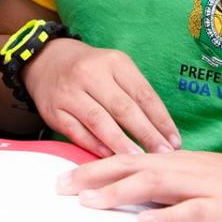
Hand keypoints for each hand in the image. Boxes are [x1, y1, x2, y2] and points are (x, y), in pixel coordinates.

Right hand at [21, 38, 179, 156]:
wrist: (47, 60)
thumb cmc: (92, 70)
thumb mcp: (115, 69)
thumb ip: (135, 94)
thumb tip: (163, 132)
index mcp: (113, 62)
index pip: (143, 93)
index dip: (161, 119)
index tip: (174, 141)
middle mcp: (90, 74)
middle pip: (123, 108)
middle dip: (146, 134)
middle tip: (163, 155)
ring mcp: (69, 92)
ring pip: (99, 121)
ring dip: (121, 143)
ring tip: (139, 161)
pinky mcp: (53, 110)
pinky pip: (77, 131)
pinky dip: (94, 146)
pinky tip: (110, 158)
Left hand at [58, 147, 221, 221]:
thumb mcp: (204, 178)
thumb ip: (173, 183)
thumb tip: (137, 193)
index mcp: (180, 162)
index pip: (129, 160)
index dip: (94, 167)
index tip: (65, 177)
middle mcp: (187, 169)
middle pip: (132, 167)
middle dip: (94, 176)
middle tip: (61, 187)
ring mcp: (205, 187)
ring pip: (155, 184)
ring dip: (119, 192)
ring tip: (90, 203)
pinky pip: (192, 210)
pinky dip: (168, 216)